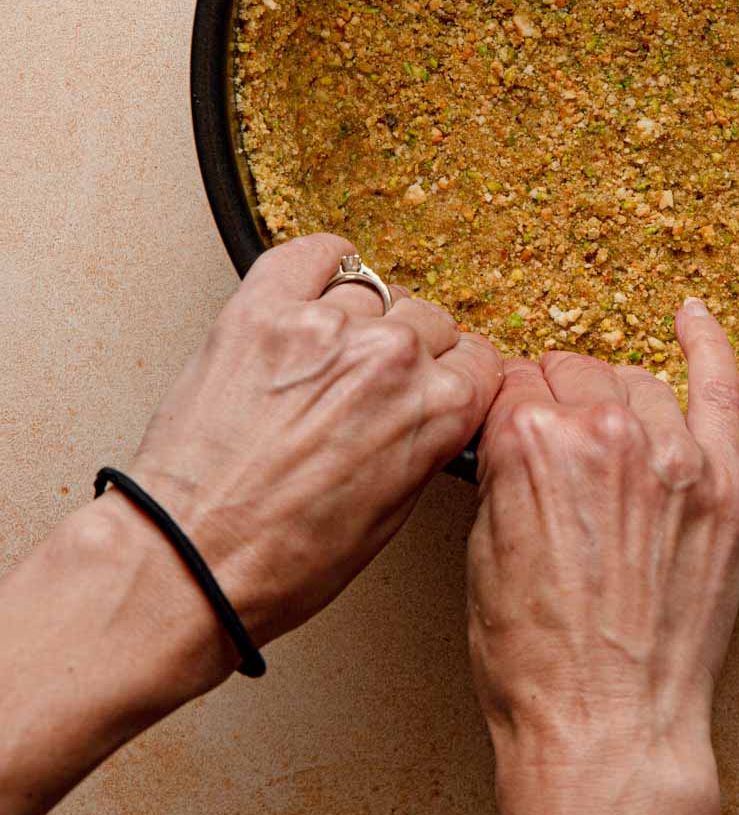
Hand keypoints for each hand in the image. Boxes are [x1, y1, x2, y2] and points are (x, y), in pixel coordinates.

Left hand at [0, 233, 501, 814]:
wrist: (184, 559)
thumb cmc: (277, 560)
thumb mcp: (389, 516)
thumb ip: (425, 443)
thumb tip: (429, 410)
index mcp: (436, 411)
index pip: (479, 359)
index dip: (455, 377)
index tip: (436, 382)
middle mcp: (389, 357)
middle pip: (430, 320)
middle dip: (408, 353)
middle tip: (368, 386)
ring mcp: (324, 326)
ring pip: (374, 293)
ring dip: (357, 321)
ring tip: (324, 362)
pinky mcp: (262, 308)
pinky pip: (315, 254)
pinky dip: (321, 268)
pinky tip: (316, 290)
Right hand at [467, 297, 738, 814]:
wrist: (606, 730)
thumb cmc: (536, 664)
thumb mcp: (481, 554)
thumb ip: (502, 474)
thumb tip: (514, 438)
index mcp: (529, 442)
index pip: (513, 384)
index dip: (508, 411)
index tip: (511, 428)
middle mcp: (604, 433)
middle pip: (572, 374)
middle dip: (556, 404)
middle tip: (556, 453)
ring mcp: (672, 454)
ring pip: (635, 381)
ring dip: (616, 401)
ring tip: (609, 445)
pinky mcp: (724, 483)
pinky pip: (720, 386)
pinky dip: (707, 346)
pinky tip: (693, 319)